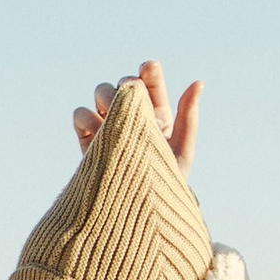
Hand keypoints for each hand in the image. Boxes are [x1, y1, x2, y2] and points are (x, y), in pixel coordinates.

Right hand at [69, 58, 202, 172]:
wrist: (137, 209)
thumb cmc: (165, 181)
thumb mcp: (182, 148)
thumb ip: (188, 115)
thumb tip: (199, 81)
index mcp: (156, 112)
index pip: (150, 79)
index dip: (149, 71)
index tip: (148, 70)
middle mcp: (132, 114)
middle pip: (123, 82)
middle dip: (127, 86)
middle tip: (131, 101)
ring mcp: (108, 123)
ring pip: (101, 91)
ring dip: (106, 97)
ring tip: (115, 116)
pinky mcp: (87, 137)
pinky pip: (80, 114)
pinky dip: (86, 117)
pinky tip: (98, 130)